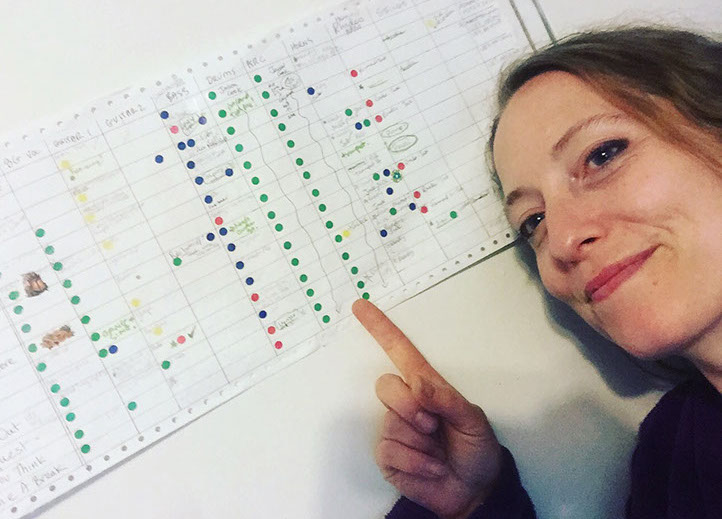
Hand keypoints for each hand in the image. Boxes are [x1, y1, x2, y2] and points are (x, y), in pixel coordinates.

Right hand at [352, 299, 502, 518]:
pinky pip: (390, 451)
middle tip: (433, 425)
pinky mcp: (388, 455)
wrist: (474, 492)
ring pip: (390, 423)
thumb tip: (417, 383)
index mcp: (427, 387)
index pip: (400, 351)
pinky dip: (416, 463)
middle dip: (410, 407)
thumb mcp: (473, 421)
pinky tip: (431, 468)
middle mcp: (406, 403)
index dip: (381, 329)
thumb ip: (447, 400)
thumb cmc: (477, 450)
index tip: (361, 306)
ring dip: (420, 444)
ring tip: (438, 452)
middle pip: (385, 386)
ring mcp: (394, 429)